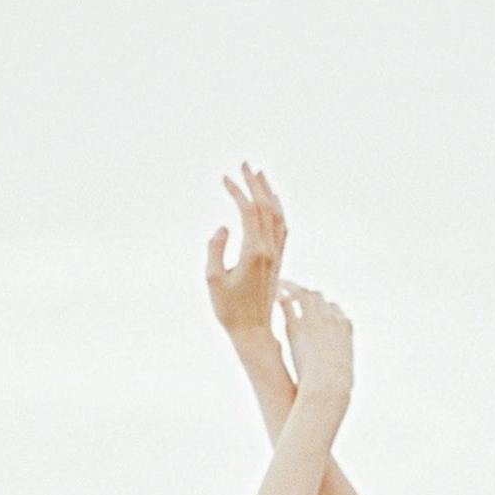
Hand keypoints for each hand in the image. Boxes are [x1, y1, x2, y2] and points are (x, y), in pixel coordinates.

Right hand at [204, 163, 287, 341]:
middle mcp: (269, 250)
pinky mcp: (278, 261)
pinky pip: (282, 228)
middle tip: (245, 163)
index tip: (225, 178)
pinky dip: (277, 210)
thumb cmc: (229, 309)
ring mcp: (277, 255)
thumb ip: (215, 249)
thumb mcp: (213, 279)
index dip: (237, 191)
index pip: (248, 211)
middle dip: (255, 183)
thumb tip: (223, 227)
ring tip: (259, 175)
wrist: (253, 331)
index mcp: (254, 252)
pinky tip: (273, 202)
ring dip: (269, 193)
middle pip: (266, 207)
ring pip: (278, 215)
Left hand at [279, 283, 352, 407]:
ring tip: (278, 284)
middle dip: (306, 293)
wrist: (328, 388)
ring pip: (302, 294)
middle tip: (292, 292)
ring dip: (290, 288)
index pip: (334, 309)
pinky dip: (278, 295)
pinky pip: (286, 303)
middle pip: (318, 297)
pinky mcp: (296, 326)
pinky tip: (270, 294)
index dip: (323, 307)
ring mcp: (313, 319)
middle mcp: (330, 318)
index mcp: (345, 328)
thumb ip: (340, 368)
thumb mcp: (344, 374)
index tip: (313, 308)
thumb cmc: (337, 389)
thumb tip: (340, 381)